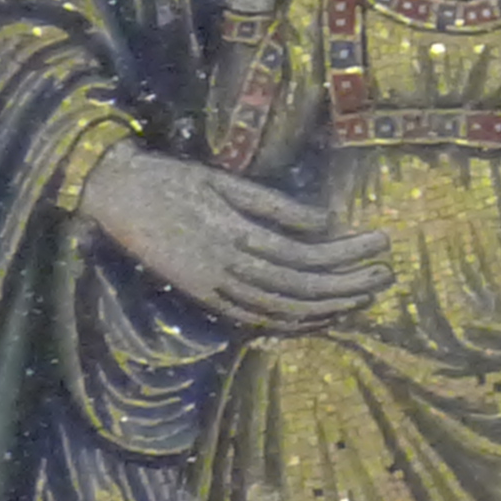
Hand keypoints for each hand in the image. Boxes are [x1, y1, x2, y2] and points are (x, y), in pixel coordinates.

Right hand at [77, 145, 389, 330]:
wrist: (114, 196)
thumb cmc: (171, 178)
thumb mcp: (222, 180)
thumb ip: (273, 205)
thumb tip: (326, 221)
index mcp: (234, 232)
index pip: (306, 254)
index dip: (347, 254)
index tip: (381, 243)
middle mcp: (227, 267)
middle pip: (301, 286)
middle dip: (348, 283)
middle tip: (386, 274)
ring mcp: (213, 287)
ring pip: (282, 308)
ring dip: (327, 306)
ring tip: (364, 296)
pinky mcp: (203, 297)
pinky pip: (255, 319)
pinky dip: (291, 322)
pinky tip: (318, 317)